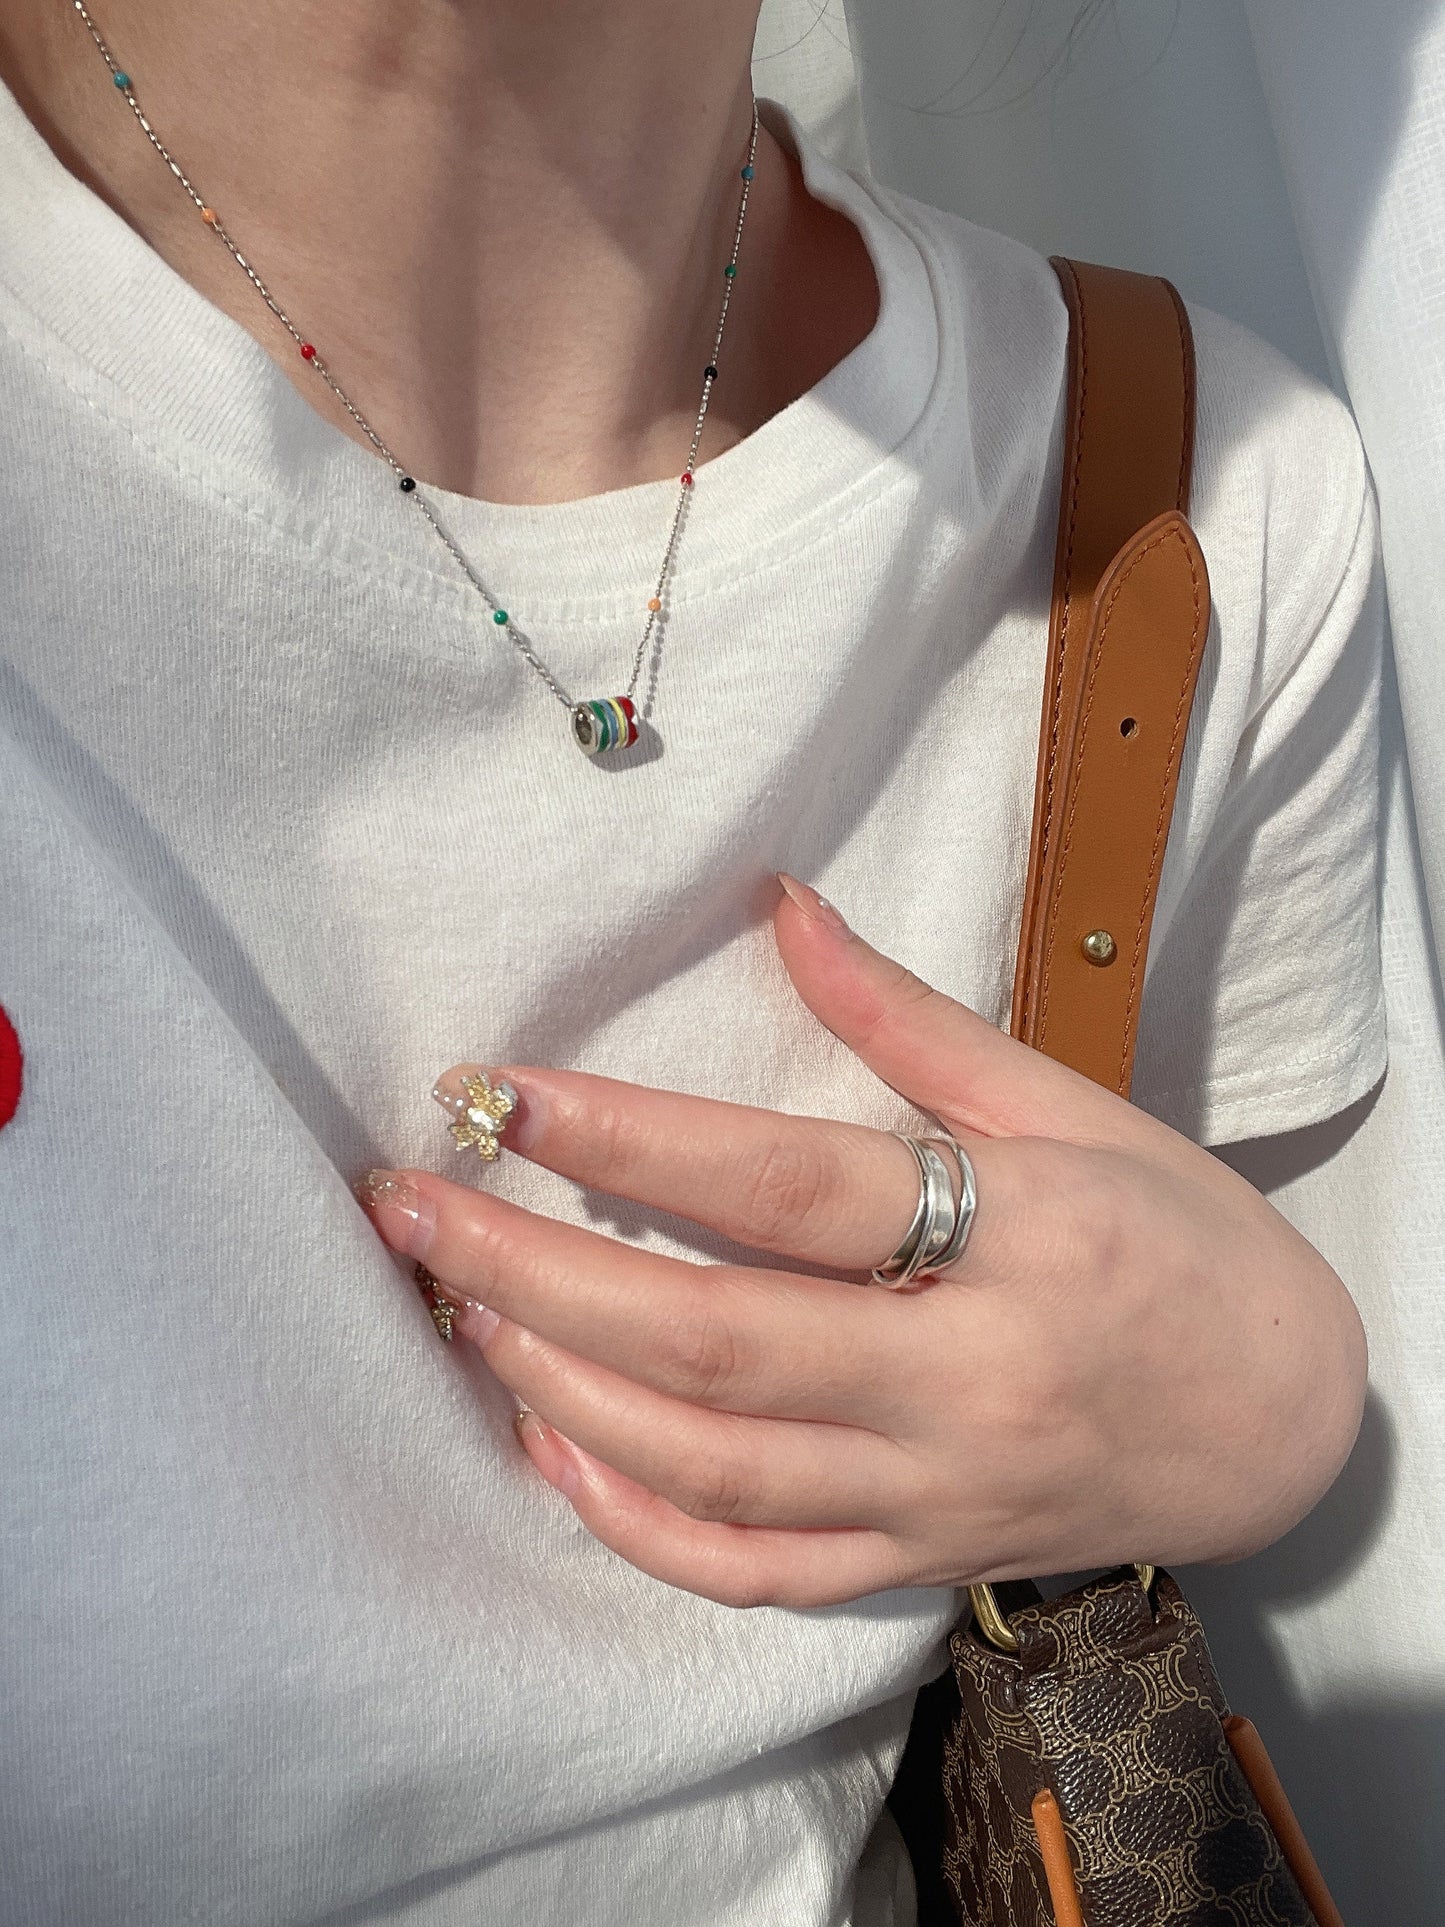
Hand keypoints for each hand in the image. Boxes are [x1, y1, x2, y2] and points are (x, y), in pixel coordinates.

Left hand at [357, 877, 1366, 1608]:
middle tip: (405, 1211)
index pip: (786, 1184)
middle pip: (711, 1336)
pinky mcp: (921, 1561)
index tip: (496, 1090)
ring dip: (560, 1387)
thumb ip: (914, 1021)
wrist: (1292, 1426)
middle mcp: (968, 1377)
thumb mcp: (1074, 1107)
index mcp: (1021, 1234)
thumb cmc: (1185, 1240)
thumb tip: (783, 908)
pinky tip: (550, 1445)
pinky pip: (756, 1573)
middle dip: (532, 1272)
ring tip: (455, 1309)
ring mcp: (938, 1489)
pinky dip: (637, 1523)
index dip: (626, 1133)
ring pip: (712, 1466)